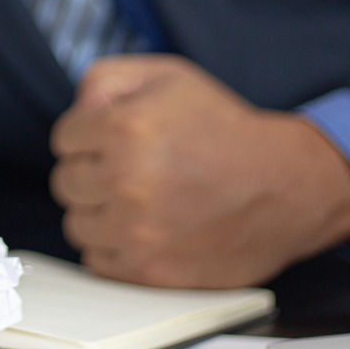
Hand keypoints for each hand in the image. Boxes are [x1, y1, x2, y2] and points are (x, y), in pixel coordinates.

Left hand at [49, 55, 349, 287]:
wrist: (286, 185)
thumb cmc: (220, 127)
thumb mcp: (164, 76)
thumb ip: (102, 80)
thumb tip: (76, 112)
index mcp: (123, 127)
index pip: (63, 138)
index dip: (89, 136)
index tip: (116, 139)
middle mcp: (126, 181)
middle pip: (65, 181)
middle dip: (91, 172)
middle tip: (130, 169)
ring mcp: (138, 231)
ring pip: (77, 223)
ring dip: (99, 212)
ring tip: (138, 199)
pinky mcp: (151, 272)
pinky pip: (97, 261)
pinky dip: (113, 247)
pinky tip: (144, 228)